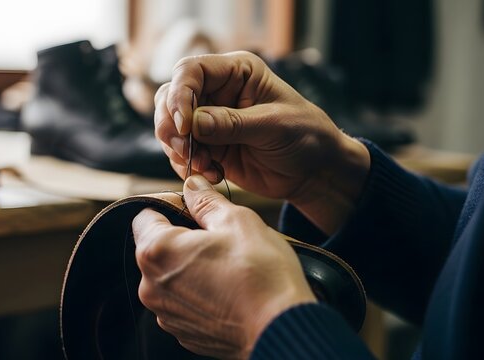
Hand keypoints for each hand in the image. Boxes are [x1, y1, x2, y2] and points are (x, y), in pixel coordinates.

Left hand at [132, 175, 315, 358]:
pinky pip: (184, 303)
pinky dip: (200, 294)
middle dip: (182, 239)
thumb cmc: (261, 274)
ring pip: (171, 277)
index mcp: (157, 251)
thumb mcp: (236, 221)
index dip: (171, 207)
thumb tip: (192, 185)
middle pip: (157, 249)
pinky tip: (228, 291)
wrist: (281, 328)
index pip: (144, 216)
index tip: (196, 210)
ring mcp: (166, 314)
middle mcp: (151, 287)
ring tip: (227, 267)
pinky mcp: (184, 333)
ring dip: (191, 267)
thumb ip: (206, 200)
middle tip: (219, 239)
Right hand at [154, 51, 369, 233]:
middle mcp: (217, 92)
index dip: (179, 95)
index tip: (184, 126)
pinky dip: (189, 167)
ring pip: (170, 127)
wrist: (314, 171)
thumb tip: (192, 123)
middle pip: (169, 97)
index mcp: (236, 72)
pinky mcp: (208, 147)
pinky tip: (214, 175)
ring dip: (179, 150)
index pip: (191, 71)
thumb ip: (232, 123)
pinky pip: (181, 154)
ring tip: (206, 166)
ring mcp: (209, 120)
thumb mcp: (274, 126)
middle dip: (171, 126)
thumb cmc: (305, 136)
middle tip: (186, 150)